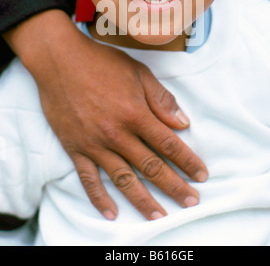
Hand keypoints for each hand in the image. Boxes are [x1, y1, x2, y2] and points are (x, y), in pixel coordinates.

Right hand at [4, 10, 207, 220]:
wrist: (60, 60)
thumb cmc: (101, 62)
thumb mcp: (138, 73)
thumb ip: (161, 99)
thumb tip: (183, 123)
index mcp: (136, 114)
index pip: (168, 144)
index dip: (188, 161)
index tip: (202, 175)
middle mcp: (117, 134)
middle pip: (151, 167)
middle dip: (174, 186)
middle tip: (191, 202)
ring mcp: (95, 144)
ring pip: (123, 179)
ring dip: (143, 200)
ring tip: (159, 217)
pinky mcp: (74, 148)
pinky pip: (88, 179)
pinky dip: (99, 198)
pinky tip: (112, 213)